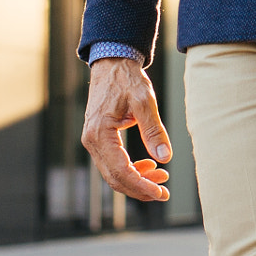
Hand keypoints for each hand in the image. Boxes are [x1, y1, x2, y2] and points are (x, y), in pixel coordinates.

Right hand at [82, 57, 173, 202]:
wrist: (112, 63)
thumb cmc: (127, 79)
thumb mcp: (144, 101)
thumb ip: (154, 130)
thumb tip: (164, 157)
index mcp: (99, 133)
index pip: (120, 171)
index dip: (141, 185)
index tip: (160, 192)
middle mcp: (91, 141)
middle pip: (115, 178)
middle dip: (140, 188)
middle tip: (164, 192)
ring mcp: (92, 141)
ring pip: (113, 173)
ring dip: (137, 180)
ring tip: (161, 178)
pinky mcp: (98, 139)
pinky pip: (113, 163)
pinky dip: (130, 169)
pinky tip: (149, 164)